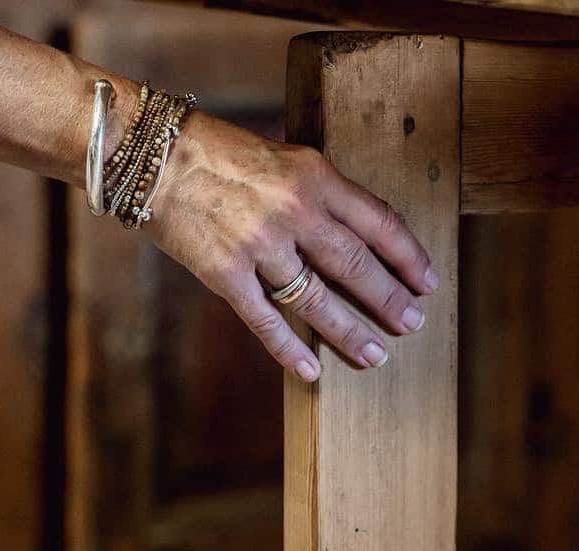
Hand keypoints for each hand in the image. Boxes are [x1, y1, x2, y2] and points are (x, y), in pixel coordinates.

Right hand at [145, 113, 437, 382]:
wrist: (151, 154)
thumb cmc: (220, 153)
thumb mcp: (285, 159)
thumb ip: (322, 195)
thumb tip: (362, 238)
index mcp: (315, 177)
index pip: (379, 222)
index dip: (408, 256)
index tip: (427, 282)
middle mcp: (294, 211)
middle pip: (356, 265)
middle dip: (389, 299)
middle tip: (412, 324)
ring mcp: (259, 245)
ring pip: (317, 300)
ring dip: (350, 332)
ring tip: (376, 355)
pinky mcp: (225, 272)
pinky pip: (266, 319)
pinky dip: (290, 349)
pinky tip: (311, 370)